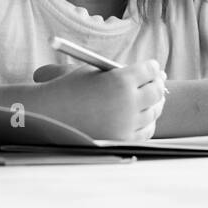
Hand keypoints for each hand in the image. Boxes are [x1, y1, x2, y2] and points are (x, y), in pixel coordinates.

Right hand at [29, 57, 166, 140]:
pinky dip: (147, 123)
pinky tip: (146, 118)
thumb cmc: (69, 87)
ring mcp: (126, 123)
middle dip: (157, 84)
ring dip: (155, 104)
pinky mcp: (122, 140)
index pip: (149, 70)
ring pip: (152, 112)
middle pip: (156, 91)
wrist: (49, 114)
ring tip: (155, 99)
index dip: (152, 67)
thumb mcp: (95, 72)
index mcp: (120, 79)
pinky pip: (145, 131)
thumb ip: (121, 73)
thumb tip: (146, 75)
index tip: (153, 68)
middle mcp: (127, 101)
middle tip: (158, 82)